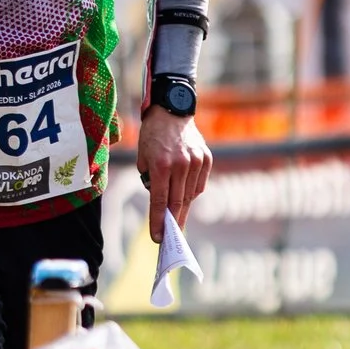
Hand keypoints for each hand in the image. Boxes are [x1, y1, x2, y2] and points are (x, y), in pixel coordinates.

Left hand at [137, 104, 211, 241]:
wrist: (172, 110)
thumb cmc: (152, 135)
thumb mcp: (143, 157)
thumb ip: (150, 179)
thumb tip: (161, 200)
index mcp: (161, 165)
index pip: (159, 201)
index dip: (158, 222)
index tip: (156, 238)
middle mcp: (181, 165)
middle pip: (177, 202)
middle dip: (172, 222)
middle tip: (169, 238)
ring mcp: (196, 162)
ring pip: (190, 195)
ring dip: (182, 209)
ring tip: (176, 222)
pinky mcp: (206, 159)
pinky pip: (199, 184)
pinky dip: (192, 193)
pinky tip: (185, 198)